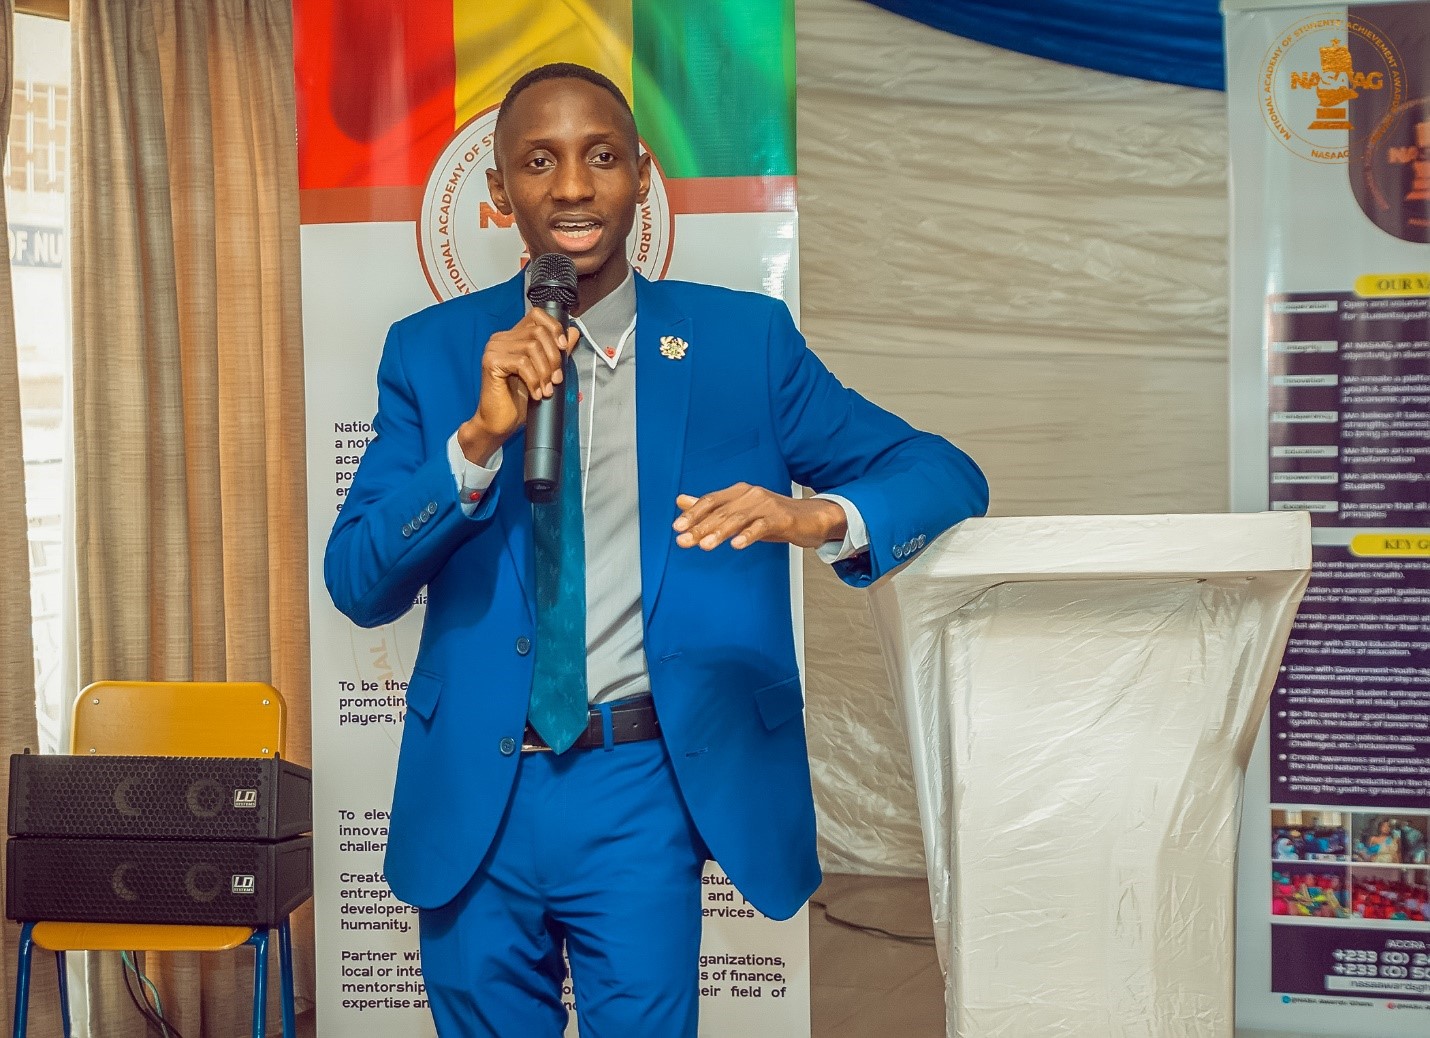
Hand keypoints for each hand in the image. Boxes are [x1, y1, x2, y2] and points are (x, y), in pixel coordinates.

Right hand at [457, 309, 579, 463]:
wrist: (500, 422)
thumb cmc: (519, 400)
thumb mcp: (545, 372)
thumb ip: (557, 352)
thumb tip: (574, 332)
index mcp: (513, 337)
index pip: (537, 315)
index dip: (554, 328)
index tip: (564, 348)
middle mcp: (501, 338)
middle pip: (538, 332)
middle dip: (554, 357)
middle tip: (556, 379)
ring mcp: (494, 349)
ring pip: (532, 348)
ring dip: (545, 371)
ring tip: (546, 389)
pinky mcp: (491, 362)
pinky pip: (522, 363)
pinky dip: (534, 380)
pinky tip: (536, 393)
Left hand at [673, 485, 846, 550]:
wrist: (810, 518)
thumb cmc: (772, 516)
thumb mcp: (740, 512)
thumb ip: (711, 508)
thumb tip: (680, 500)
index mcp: (738, 492)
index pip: (710, 501)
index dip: (693, 514)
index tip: (677, 528)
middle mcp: (750, 494)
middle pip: (721, 511)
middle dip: (701, 527)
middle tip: (684, 541)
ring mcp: (766, 505)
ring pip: (738, 518)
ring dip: (720, 533)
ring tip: (705, 546)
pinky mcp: (781, 518)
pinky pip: (761, 527)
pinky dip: (748, 536)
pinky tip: (736, 545)